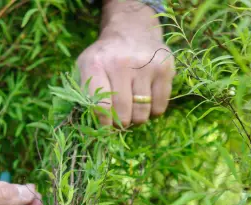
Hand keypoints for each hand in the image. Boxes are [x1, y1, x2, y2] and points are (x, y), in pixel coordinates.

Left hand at [77, 0, 174, 126]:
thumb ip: (85, 95)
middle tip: (121, 120)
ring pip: (142, 114)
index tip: (106, 125)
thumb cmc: (106, 57)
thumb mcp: (87, 68)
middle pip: (123, 114)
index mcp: (95, 64)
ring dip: (137, 119)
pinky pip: (160, 108)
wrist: (132, 30)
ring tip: (133, 109)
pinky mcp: (165, 68)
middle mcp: (120, 63)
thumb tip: (95, 128)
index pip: (100, 106)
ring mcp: (145, 65)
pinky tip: (147, 100)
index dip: (103, 123)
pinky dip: (153, 111)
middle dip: (121, 123)